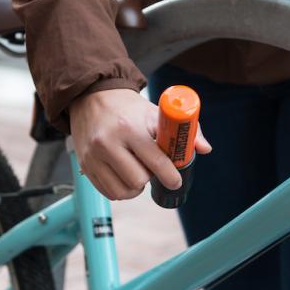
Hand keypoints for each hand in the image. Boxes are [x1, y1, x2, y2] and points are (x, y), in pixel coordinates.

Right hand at [69, 88, 211, 200]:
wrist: (93, 97)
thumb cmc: (129, 108)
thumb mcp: (156, 113)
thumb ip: (185, 130)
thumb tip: (205, 149)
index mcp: (130, 128)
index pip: (155, 161)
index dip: (170, 175)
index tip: (176, 181)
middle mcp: (108, 143)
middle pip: (138, 180)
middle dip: (150, 178)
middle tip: (153, 169)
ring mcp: (93, 156)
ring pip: (122, 191)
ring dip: (135, 188)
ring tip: (139, 173)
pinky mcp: (85, 165)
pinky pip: (108, 192)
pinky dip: (121, 190)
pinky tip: (125, 176)